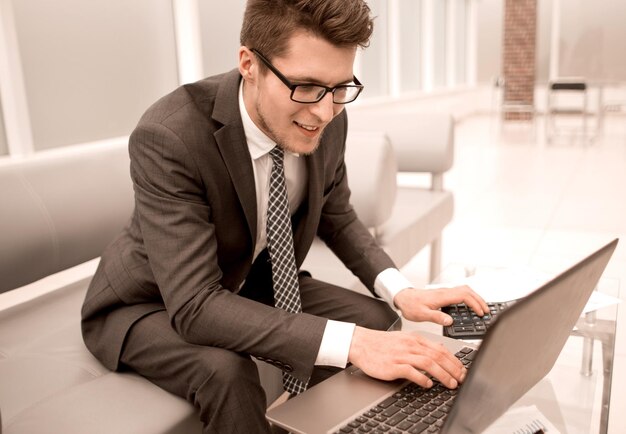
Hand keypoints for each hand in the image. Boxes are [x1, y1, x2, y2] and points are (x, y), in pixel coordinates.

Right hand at [348, 327, 465, 388]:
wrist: (361, 343)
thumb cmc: (381, 344)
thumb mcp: (403, 340)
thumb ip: (420, 347)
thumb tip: (437, 356)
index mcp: (415, 339)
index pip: (440, 349)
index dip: (454, 360)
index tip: (462, 370)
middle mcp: (410, 345)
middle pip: (438, 356)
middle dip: (453, 369)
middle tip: (462, 379)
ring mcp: (402, 355)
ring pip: (428, 363)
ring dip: (442, 374)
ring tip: (450, 384)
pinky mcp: (393, 365)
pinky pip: (411, 371)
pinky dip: (422, 378)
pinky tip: (428, 384)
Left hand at [393, 285, 488, 325]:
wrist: (402, 297)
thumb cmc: (410, 305)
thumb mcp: (421, 314)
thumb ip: (436, 317)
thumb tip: (450, 321)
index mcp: (442, 296)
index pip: (464, 296)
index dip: (474, 304)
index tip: (480, 313)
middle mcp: (445, 292)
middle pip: (467, 291)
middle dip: (479, 300)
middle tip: (487, 311)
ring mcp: (444, 292)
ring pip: (465, 290)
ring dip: (475, 298)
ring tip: (482, 308)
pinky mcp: (443, 294)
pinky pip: (460, 293)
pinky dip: (469, 298)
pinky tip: (470, 305)